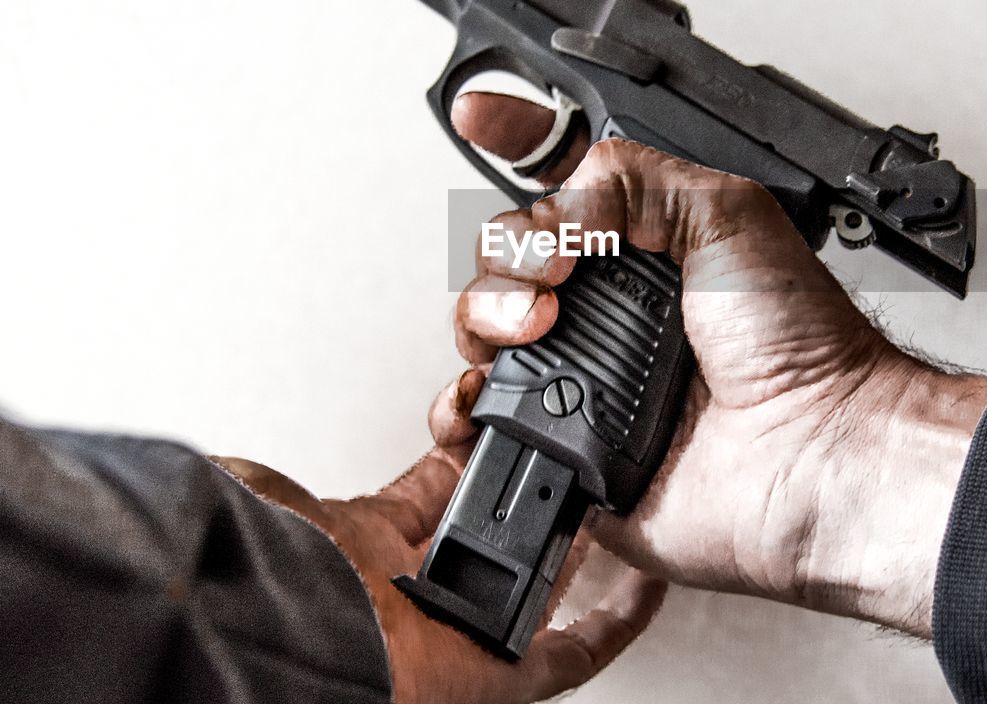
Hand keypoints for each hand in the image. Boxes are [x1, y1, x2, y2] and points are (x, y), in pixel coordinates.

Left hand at [214, 369, 665, 703]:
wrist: (294, 653)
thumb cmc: (278, 582)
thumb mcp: (276, 500)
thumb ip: (274, 476)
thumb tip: (243, 454)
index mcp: (373, 538)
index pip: (436, 485)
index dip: (471, 450)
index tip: (497, 416)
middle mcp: (425, 586)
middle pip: (496, 534)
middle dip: (533, 491)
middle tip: (570, 450)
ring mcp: (465, 630)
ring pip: (538, 589)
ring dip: (575, 549)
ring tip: (613, 502)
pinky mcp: (502, 673)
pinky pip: (574, 653)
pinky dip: (613, 623)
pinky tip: (641, 589)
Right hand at [449, 93, 986, 637]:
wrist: (813, 450)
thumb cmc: (802, 346)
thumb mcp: (729, 214)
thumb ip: (637, 178)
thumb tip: (561, 195)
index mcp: (645, 247)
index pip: (559, 179)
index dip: (514, 138)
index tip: (481, 114)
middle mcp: (609, 305)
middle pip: (504, 254)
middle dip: (506, 250)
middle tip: (553, 270)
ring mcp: (583, 374)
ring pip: (482, 330)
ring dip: (482, 317)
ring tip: (532, 330)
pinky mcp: (566, 441)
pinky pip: (480, 422)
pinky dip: (459, 405)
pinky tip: (484, 387)